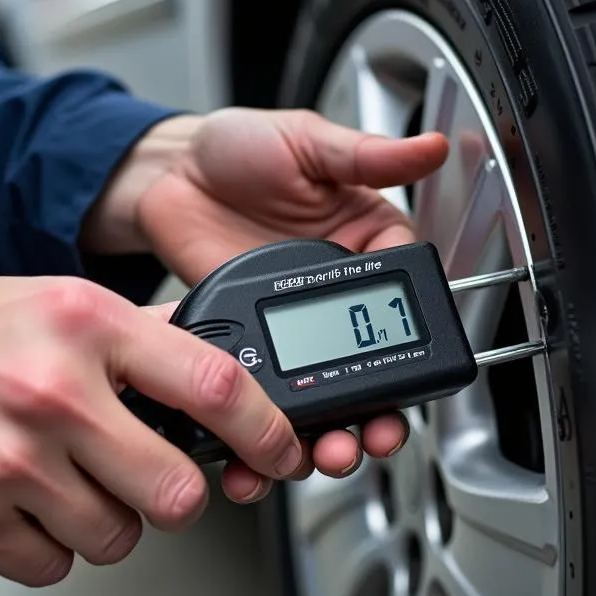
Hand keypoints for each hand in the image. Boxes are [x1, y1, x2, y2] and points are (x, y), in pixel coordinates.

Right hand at [0, 275, 308, 585]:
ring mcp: (7, 459)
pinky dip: (47, 545)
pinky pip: (53, 565)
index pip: (215, 386)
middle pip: (177, 492)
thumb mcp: (54, 305)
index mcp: (86, 325)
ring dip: (104, 521)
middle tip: (148, 478)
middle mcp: (53, 390)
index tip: (283, 454)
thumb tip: (219, 367)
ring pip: (117, 538)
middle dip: (174, 497)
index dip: (267, 431)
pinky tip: (18, 501)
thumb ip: (139, 339)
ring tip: (61, 479)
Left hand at [83, 107, 448, 484]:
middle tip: (371, 432)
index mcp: (362, 242)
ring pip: (322, 390)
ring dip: (329, 430)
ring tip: (327, 451)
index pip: (398, 299)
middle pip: (369, 364)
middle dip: (375, 408)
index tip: (408, 370)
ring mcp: (290, 323)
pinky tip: (265, 444)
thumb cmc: (237, 147)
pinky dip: (264, 425)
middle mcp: (331, 290)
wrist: (166, 174)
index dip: (407, 340)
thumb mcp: (308, 143)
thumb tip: (429, 148)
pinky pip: (266, 392)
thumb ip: (367, 157)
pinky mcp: (250, 343)